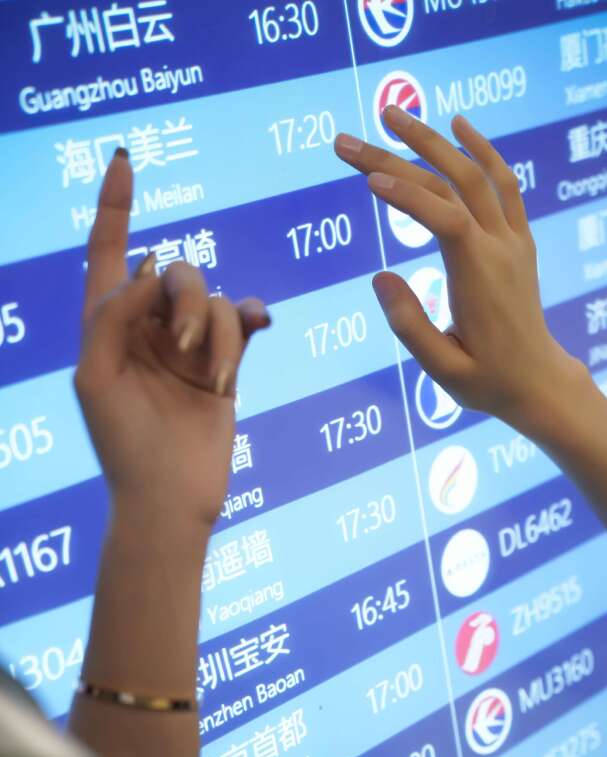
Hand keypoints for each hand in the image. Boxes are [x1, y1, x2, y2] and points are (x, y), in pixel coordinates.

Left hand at [76, 148, 268, 530]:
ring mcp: (189, 344)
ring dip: (217, 337)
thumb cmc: (121, 443)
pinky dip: (249, 323)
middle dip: (186, 301)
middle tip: (183, 347)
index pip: (107, 251)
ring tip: (215, 382)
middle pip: (178, 273)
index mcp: (107, 326)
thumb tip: (152, 270)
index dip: (114, 205)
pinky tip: (259, 328)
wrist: (168, 497)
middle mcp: (148, 327)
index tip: (123, 157)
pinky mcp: (226, 363)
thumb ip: (112, 314)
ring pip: (218, 300)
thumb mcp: (95, 375)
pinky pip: (245, 319)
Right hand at [335, 110, 585, 435]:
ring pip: (477, 174)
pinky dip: (482, 150)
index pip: (444, 219)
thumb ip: (410, 325)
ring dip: (435, 141)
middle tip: (350, 140)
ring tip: (393, 116)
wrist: (538, 382)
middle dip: (400, 156)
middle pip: (452, 185)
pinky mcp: (518, 240)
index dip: (406, 196)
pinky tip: (457, 126)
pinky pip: (504, 183)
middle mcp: (500, 249)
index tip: (367, 180)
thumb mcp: (442, 368)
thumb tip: (379, 276)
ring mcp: (513, 240)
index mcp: (480, 278)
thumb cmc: (487, 381)